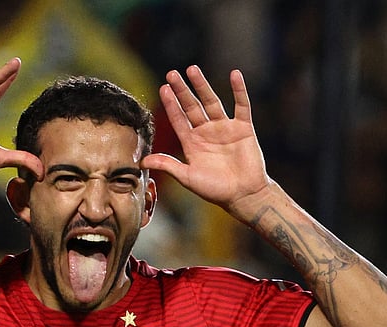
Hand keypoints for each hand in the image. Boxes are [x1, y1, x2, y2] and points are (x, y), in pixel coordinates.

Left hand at [142, 66, 270, 212]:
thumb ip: (167, 165)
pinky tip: (234, 74)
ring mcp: (225, 128)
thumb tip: (142, 162)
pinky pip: (241, 105)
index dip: (170, 104)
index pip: (178, 119)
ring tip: (192, 69)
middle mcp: (207, 132)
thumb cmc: (216, 190)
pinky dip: (239, 90)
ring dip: (202, 85)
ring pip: (212, 102)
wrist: (244, 196)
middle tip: (171, 74)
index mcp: (192, 143)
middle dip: (181, 90)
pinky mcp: (243, 128)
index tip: (162, 88)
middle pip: (192, 106)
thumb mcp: (187, 177)